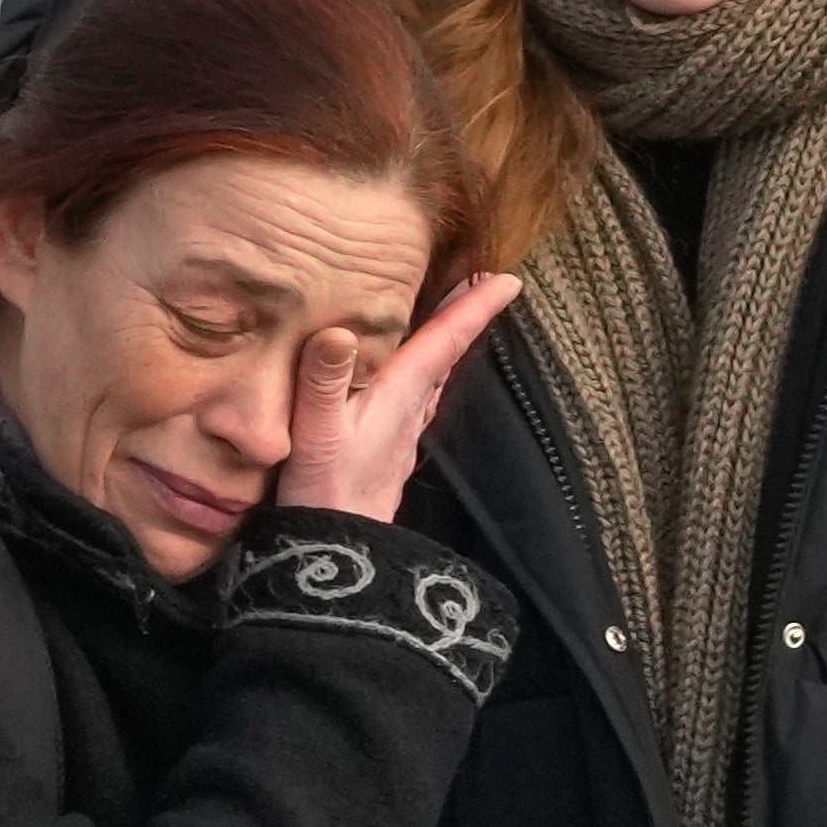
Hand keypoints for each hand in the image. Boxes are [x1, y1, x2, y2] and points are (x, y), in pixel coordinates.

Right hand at [280, 270, 517, 526]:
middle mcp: (410, 408)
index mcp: (399, 395)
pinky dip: (424, 369)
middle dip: (465, 313)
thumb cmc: (325, 491)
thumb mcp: (316, 432)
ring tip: (455, 310)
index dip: (475, 308)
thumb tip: (341, 330)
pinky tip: (415, 371)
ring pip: (434, 373)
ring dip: (447, 340)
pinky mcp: (389, 445)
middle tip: (485, 278)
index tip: (510, 281)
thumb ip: (324, 380)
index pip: (445, 342)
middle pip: (446, 351)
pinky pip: (416, 394)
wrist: (339, 548)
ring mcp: (402, 429)